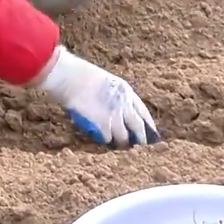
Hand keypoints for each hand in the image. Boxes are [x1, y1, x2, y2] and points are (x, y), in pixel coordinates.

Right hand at [32, 49, 159, 147]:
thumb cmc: (84, 77)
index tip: (151, 134)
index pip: (144, 113)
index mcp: (127, 93)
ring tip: (116, 145)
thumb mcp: (109, 83)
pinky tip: (100, 138)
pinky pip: (107, 139)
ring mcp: (115, 116)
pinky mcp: (103, 125)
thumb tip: (120, 111)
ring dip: (121, 142)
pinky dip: (105, 140)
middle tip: (139, 147)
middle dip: (141, 140)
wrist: (73, 78)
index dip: (149, 125)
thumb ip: (117, 97)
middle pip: (139, 128)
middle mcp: (125, 105)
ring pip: (124, 138)